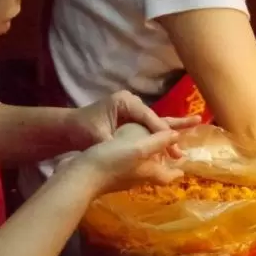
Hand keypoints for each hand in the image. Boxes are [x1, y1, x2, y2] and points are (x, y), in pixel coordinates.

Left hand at [64, 91, 198, 159]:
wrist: (69, 128)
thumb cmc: (82, 130)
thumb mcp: (99, 136)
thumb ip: (119, 142)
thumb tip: (136, 151)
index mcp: (125, 101)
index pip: (148, 117)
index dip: (161, 132)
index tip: (172, 145)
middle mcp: (132, 102)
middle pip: (155, 120)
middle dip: (169, 136)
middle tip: (180, 153)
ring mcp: (133, 110)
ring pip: (155, 124)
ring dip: (168, 137)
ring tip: (185, 146)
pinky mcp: (132, 119)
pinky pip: (149, 128)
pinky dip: (160, 137)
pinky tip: (174, 143)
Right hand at [73, 123, 183, 195]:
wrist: (79, 176)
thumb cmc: (112, 162)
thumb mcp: (139, 148)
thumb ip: (158, 142)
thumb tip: (176, 135)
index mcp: (149, 173)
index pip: (168, 176)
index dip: (177, 172)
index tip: (183, 168)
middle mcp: (138, 178)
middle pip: (156, 174)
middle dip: (165, 166)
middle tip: (169, 156)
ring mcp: (123, 178)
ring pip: (142, 170)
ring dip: (149, 162)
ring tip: (151, 152)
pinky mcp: (110, 174)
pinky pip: (126, 166)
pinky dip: (132, 159)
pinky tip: (126, 151)